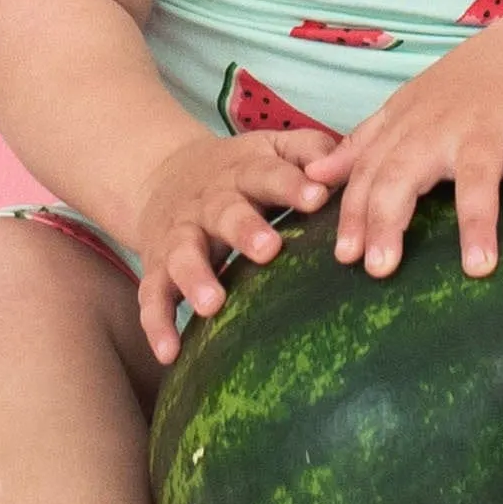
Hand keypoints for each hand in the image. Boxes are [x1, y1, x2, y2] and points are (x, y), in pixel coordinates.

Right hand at [131, 130, 334, 362]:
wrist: (163, 176)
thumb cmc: (241, 173)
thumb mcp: (272, 150)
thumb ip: (311, 152)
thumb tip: (351, 164)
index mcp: (244, 172)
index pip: (268, 174)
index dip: (292, 184)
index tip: (318, 196)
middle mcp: (209, 203)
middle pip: (225, 213)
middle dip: (245, 229)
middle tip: (269, 249)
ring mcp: (180, 236)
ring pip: (183, 254)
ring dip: (196, 277)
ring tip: (213, 304)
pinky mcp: (157, 268)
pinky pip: (151, 297)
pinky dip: (157, 324)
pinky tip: (169, 353)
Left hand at [301, 30, 502, 279]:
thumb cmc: (458, 94)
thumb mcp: (404, 112)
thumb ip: (362, 146)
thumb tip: (313, 179)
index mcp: (406, 129)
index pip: (369, 175)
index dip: (354, 214)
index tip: (344, 257)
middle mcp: (441, 129)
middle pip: (407, 175)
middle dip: (389, 220)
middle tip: (380, 270)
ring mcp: (490, 130)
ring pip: (477, 177)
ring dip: (477, 222)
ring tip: (477, 269)